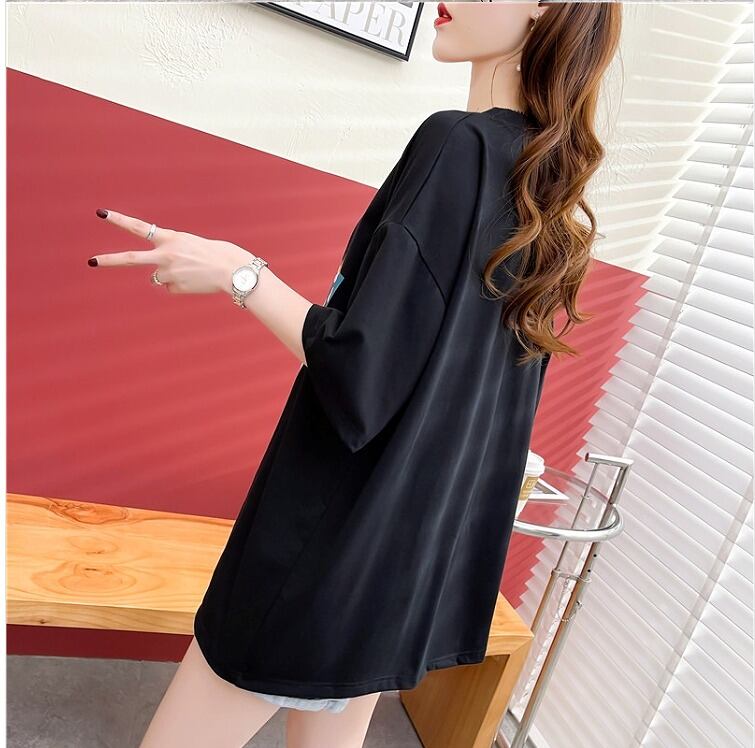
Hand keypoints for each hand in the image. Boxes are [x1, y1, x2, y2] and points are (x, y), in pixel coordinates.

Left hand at [88, 208, 253, 295]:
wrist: (232, 270)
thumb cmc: (216, 254)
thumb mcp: (191, 244)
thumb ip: (171, 254)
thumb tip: (156, 279)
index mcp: (170, 238)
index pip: (139, 227)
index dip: (119, 220)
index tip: (102, 214)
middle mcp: (165, 255)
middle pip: (131, 259)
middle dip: (109, 261)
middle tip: (90, 262)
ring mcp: (168, 273)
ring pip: (157, 278)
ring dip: (169, 276)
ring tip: (191, 273)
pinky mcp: (175, 288)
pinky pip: (172, 288)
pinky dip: (182, 286)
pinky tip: (195, 282)